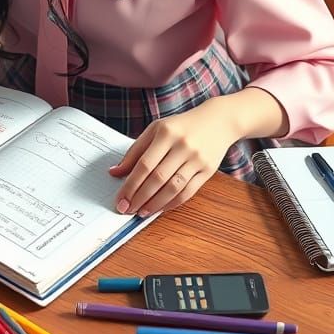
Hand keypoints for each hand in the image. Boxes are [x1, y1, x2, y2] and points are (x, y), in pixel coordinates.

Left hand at [109, 102, 235, 215]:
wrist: (218, 121)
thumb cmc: (181, 126)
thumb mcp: (156, 130)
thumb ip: (135, 151)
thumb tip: (115, 172)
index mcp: (166, 132)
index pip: (144, 164)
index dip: (130, 185)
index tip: (120, 199)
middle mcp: (182, 145)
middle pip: (157, 178)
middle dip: (139, 197)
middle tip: (127, 209)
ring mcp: (197, 159)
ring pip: (173, 188)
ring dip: (155, 204)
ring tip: (141, 212)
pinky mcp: (208, 170)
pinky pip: (188, 192)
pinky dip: (172, 203)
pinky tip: (160, 208)